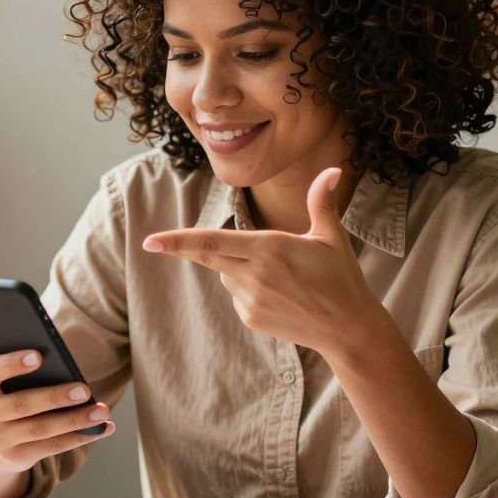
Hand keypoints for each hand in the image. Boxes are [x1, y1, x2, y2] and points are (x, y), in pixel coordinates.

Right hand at [0, 332, 113, 473]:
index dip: (11, 364)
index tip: (39, 356)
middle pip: (21, 405)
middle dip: (54, 397)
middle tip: (84, 389)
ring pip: (41, 429)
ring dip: (74, 420)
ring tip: (101, 411)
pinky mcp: (17, 457)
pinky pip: (52, 447)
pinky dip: (79, 437)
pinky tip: (101, 428)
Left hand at [142, 167, 380, 355]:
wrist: (347, 328)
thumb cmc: (341, 278)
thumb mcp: (331, 237)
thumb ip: (322, 201)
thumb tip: (333, 169)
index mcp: (270, 248)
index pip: (212, 242)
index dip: (178, 242)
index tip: (150, 242)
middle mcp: (255, 274)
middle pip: (206, 257)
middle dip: (181, 248)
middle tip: (155, 243)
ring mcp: (250, 299)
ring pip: (224, 274)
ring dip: (236, 268)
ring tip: (277, 275)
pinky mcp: (250, 318)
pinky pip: (235, 296)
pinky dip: (246, 289)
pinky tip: (277, 294)